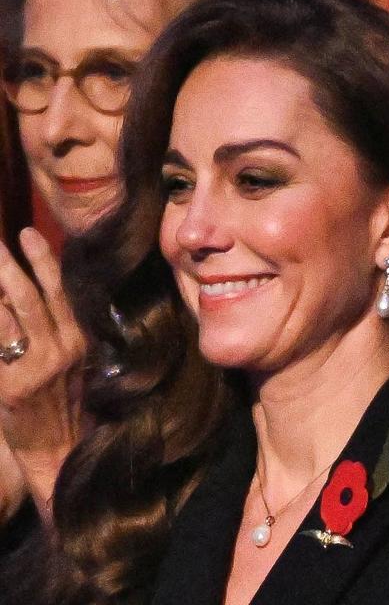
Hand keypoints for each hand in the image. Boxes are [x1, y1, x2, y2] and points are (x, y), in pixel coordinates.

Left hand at [0, 228, 87, 519]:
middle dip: (9, 266)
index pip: (59, 292)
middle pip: (29, 297)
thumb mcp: (68, 366)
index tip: (29, 233)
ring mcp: (36, 368)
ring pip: (8, 316)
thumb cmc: (63, 409)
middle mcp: (61, 350)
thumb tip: (17, 298)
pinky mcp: (9, 387)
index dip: (43, 261)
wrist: (59, 456)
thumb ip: (51, 333)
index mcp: (78, 342)